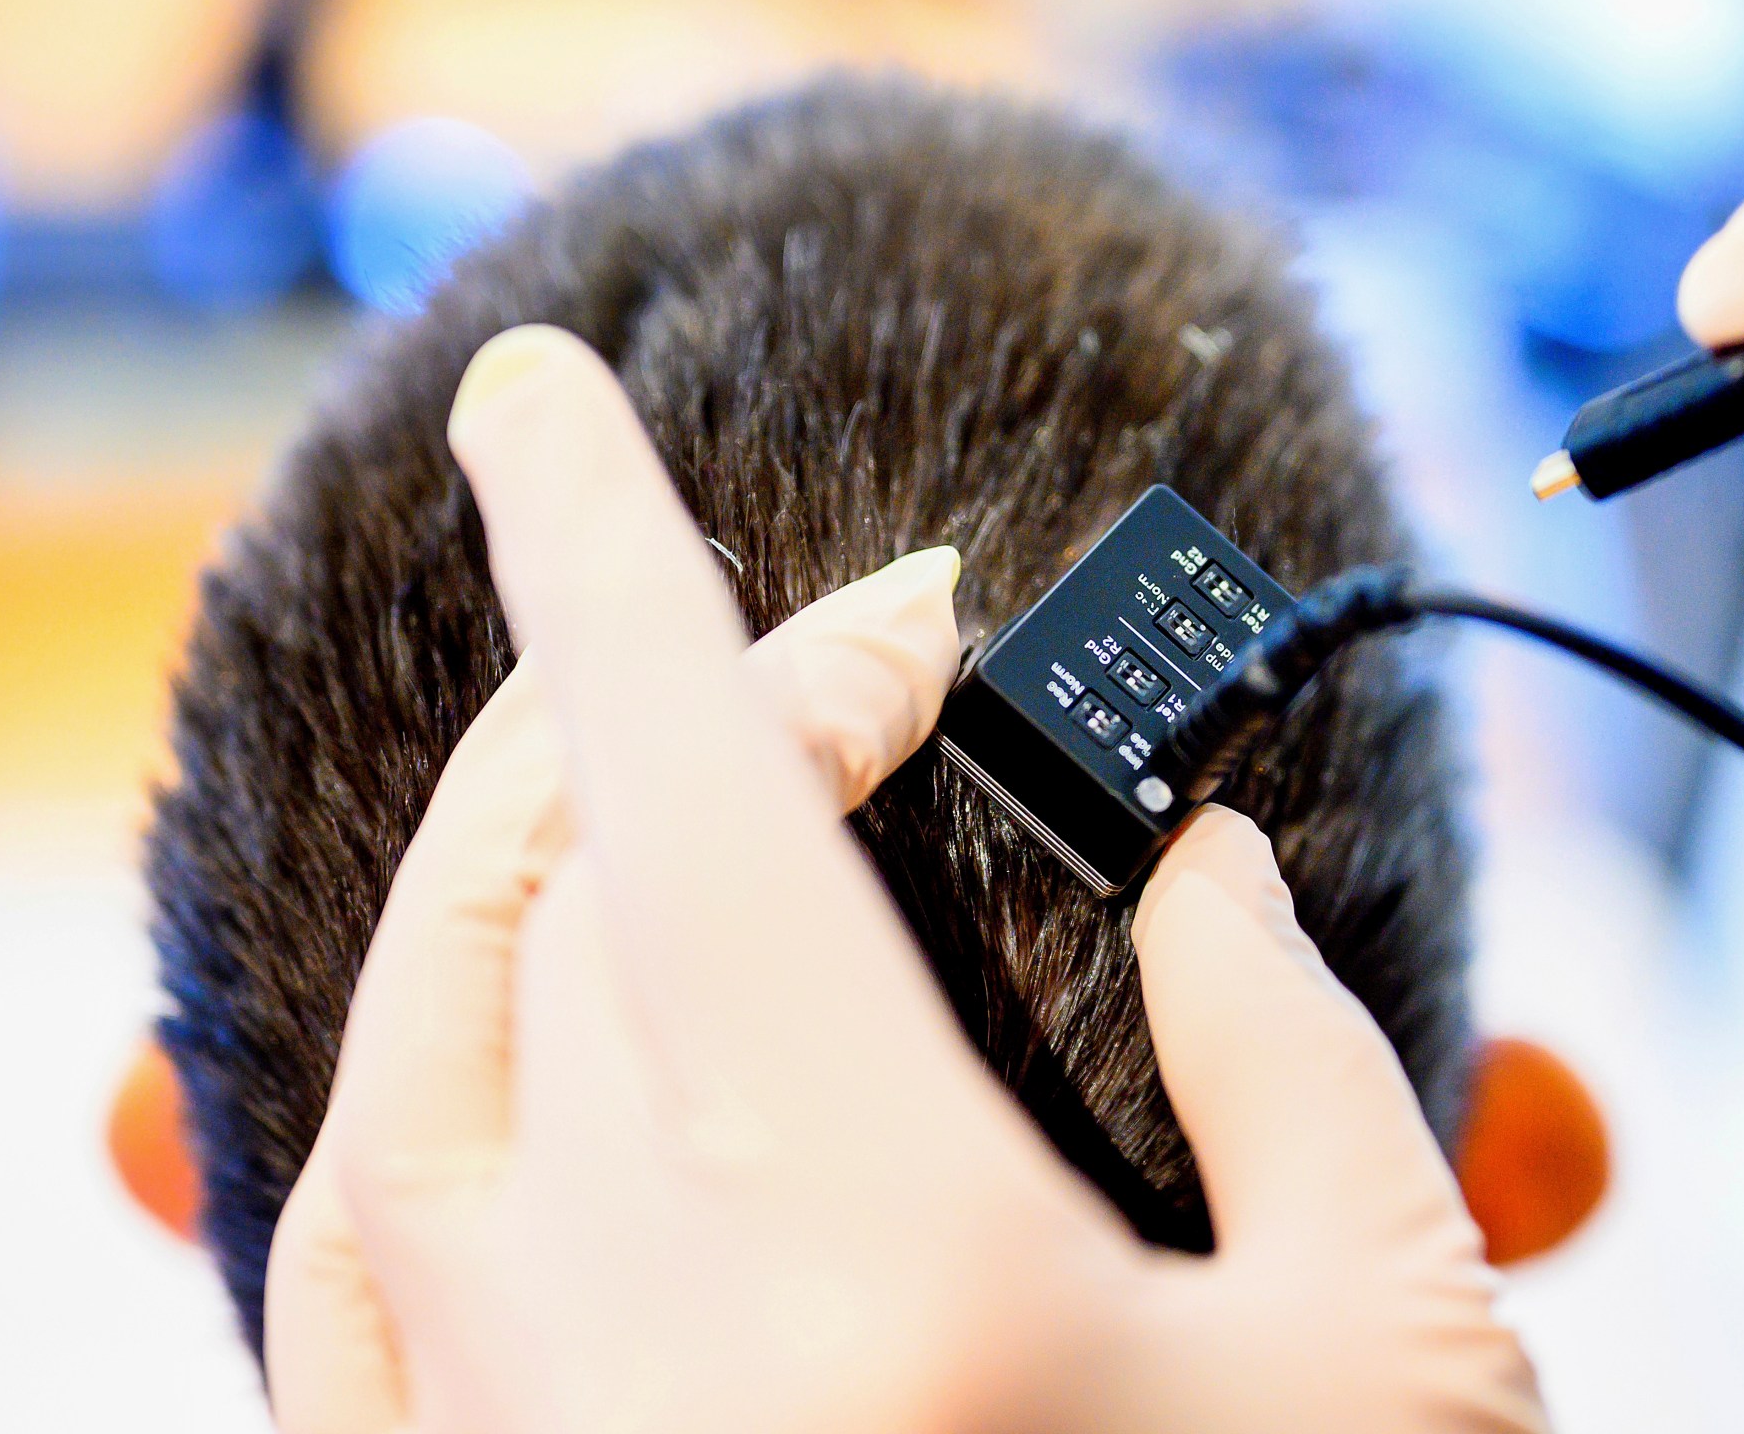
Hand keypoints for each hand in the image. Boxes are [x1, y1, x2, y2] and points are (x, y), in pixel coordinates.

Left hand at [262, 325, 1544, 1433]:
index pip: (683, 794)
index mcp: (872, 1265)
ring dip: (526, 858)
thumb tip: (1199, 870)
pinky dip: (433, 1083)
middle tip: (861, 652)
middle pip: (570, 886)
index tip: (565, 404)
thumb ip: (1293, 1063)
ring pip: (418, 1049)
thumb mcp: (1388, 1352)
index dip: (616, 558)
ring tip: (660, 772)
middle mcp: (619, 1351)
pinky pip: (356, 1255)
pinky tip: (528, 1038)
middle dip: (695, 704)